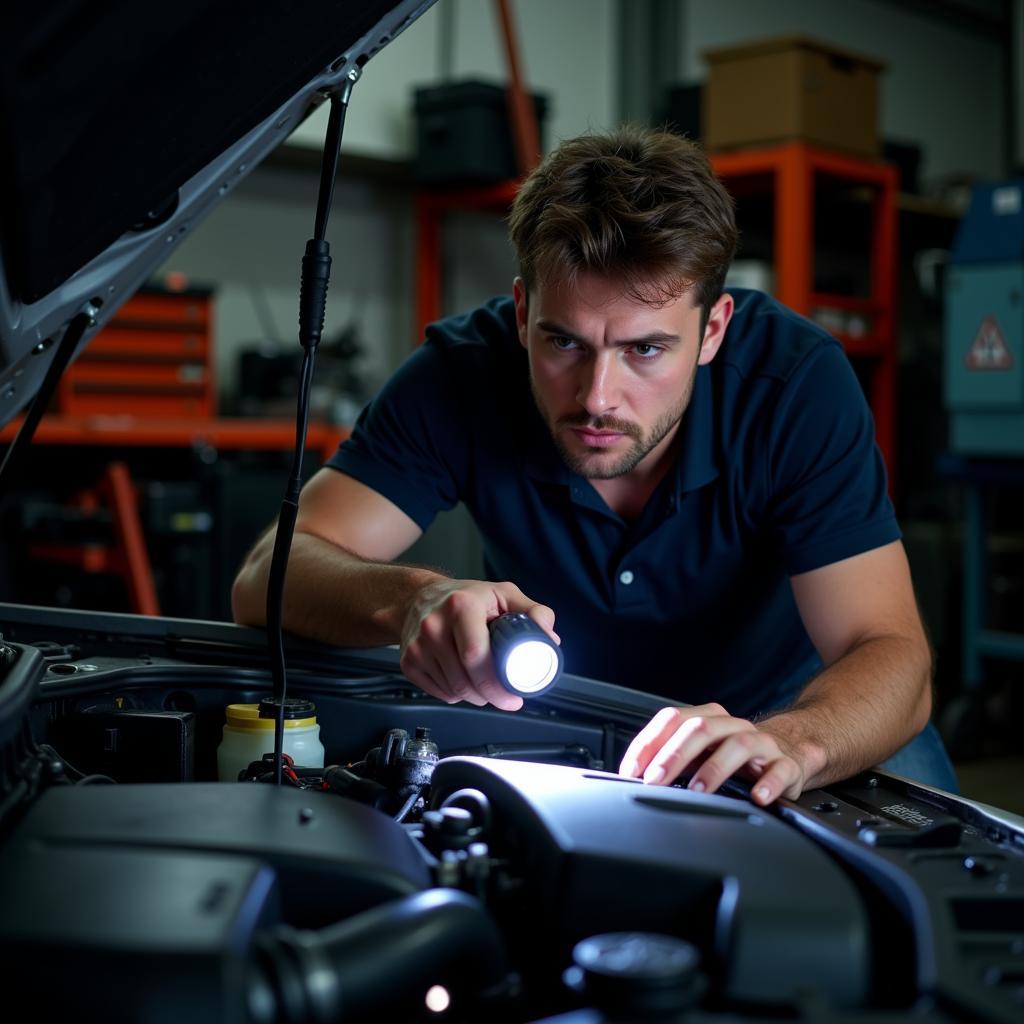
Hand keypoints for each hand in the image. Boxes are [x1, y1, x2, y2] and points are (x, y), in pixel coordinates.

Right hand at [399, 578, 558, 710]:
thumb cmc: (465, 596)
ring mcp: (417, 646)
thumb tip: (550, 638)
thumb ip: (533, 612)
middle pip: (464, 680)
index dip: (497, 683)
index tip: (513, 695)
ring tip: (484, 683)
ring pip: (453, 690)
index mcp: (461, 606)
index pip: (475, 654)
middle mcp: (434, 625)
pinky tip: (463, 678)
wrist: (419, 596)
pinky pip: (439, 693)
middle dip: (490, 696)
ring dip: (475, 696)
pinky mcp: (408, 662)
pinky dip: (456, 694)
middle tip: (505, 698)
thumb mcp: (503, 594)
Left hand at [618, 703, 805, 805]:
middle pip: (701, 728)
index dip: (649, 743)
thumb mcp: (700, 755)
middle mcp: (732, 726)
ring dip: (714, 767)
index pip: (673, 719)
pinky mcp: (786, 765)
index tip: (632, 769)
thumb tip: (635, 775)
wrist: (786, 755)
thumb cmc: (733, 758)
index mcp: (708, 719)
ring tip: (698, 790)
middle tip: (656, 779)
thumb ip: (671, 760)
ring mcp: (761, 743)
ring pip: (738, 743)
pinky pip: (779, 770)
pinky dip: (768, 783)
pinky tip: (757, 796)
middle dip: (674, 754)